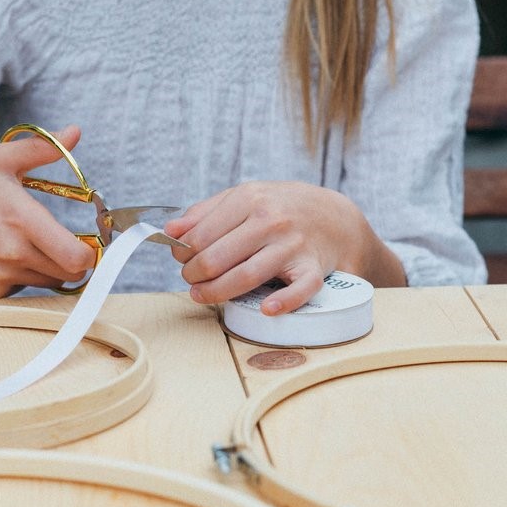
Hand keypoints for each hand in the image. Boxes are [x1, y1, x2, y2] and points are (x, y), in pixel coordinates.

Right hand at [0, 125, 96, 297]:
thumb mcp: (0, 159)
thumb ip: (43, 148)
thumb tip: (75, 131)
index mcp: (22, 220)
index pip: (77, 257)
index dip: (90, 250)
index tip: (88, 237)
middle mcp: (14, 254)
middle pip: (71, 273)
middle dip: (76, 258)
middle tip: (68, 240)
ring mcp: (1, 277)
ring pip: (50, 283)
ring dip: (52, 267)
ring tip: (31, 242)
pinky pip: (25, 288)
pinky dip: (26, 275)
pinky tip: (7, 254)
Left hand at [164, 181, 403, 314]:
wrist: (335, 217)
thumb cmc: (280, 209)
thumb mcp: (244, 197)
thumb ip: (205, 212)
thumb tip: (170, 230)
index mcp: (250, 199)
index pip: (201, 235)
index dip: (183, 254)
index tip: (181, 262)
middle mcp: (271, 221)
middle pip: (219, 258)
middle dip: (196, 275)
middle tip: (191, 281)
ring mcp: (293, 245)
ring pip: (248, 276)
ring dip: (218, 292)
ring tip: (202, 295)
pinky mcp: (313, 268)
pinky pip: (300, 289)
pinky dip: (283, 302)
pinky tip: (266, 309)